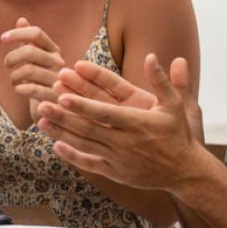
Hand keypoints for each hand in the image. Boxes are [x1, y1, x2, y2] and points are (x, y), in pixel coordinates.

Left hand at [1, 17, 64, 123]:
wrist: (55, 109)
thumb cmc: (42, 81)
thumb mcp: (36, 60)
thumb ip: (29, 41)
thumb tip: (21, 19)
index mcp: (53, 50)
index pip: (36, 33)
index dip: (18, 33)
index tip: (2, 38)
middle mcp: (59, 63)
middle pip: (30, 51)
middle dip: (11, 58)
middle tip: (7, 66)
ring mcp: (58, 81)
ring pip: (28, 70)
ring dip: (14, 76)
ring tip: (14, 81)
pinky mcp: (53, 98)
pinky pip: (32, 89)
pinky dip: (20, 88)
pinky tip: (18, 89)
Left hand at [36, 55, 201, 191]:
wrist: (186, 171)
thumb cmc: (178, 134)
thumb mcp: (175, 105)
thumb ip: (162, 81)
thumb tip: (152, 56)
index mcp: (137, 123)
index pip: (104, 113)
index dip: (82, 105)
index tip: (62, 96)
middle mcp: (125, 142)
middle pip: (88, 128)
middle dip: (64, 117)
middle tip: (41, 105)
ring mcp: (119, 158)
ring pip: (85, 144)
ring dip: (62, 133)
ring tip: (40, 121)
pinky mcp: (116, 171)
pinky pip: (90, 163)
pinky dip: (73, 156)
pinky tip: (56, 145)